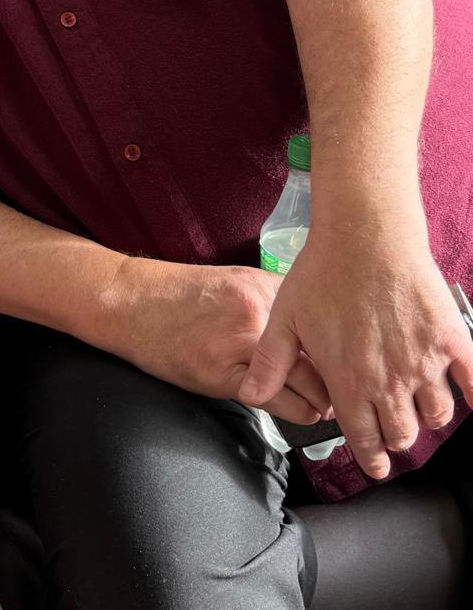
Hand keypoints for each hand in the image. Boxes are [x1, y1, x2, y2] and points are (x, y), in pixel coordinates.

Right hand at [104, 258, 333, 424]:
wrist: (130, 301)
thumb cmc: (178, 293)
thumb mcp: (231, 283)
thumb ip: (269, 304)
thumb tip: (309, 333)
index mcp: (260, 285)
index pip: (319, 320)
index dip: (336, 344)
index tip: (345, 358)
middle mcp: (256, 311)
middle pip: (319, 352)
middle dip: (336, 376)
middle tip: (344, 389)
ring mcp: (239, 343)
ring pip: (305, 381)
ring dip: (322, 399)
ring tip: (328, 406)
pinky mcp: (222, 374)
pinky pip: (275, 400)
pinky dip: (297, 412)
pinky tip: (304, 414)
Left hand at [238, 223, 472, 478]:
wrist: (364, 235)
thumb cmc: (322, 273)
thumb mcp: (284, 318)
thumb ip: (270, 364)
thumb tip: (250, 398)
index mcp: (349, 382)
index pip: (365, 441)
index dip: (371, 459)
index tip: (377, 466)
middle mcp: (389, 382)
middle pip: (402, 435)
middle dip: (395, 438)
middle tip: (391, 430)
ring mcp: (423, 363)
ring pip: (437, 416)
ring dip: (426, 417)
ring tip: (417, 406)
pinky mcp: (450, 341)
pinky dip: (471, 397)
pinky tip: (465, 396)